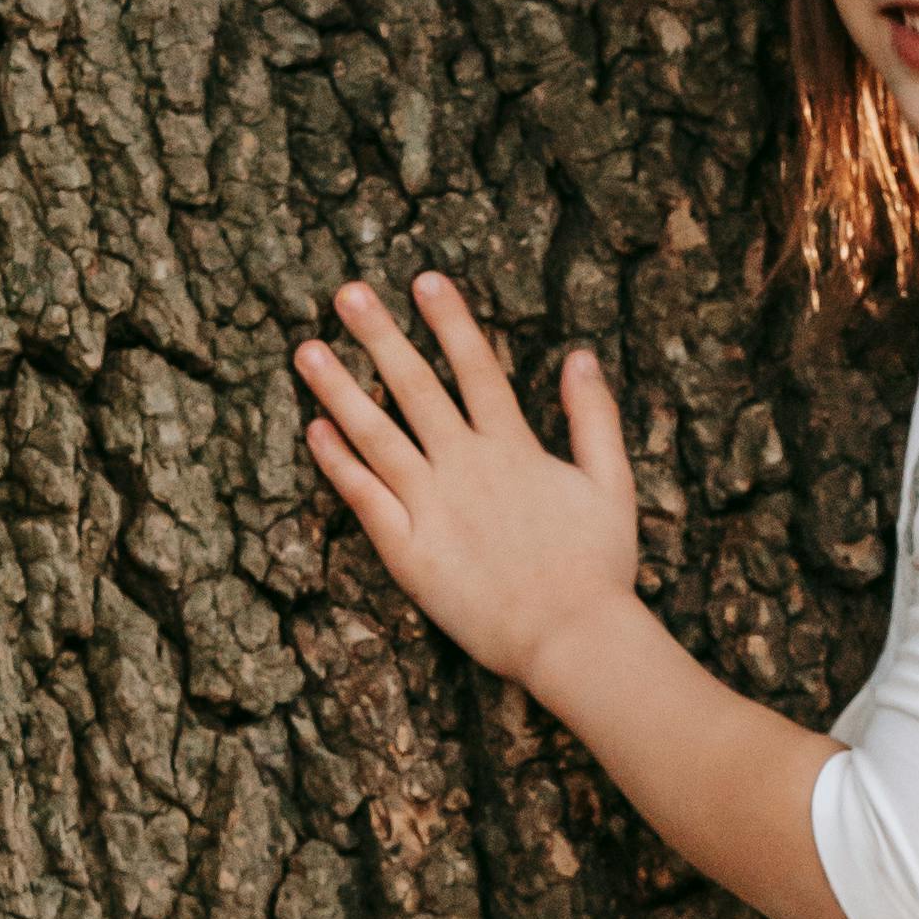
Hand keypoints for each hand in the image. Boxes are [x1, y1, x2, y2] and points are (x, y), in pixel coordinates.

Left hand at [295, 269, 639, 691]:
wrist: (572, 639)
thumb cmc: (599, 568)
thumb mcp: (611, 484)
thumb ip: (593, 418)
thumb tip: (581, 357)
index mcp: (515, 449)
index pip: (476, 367)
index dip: (449, 320)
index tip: (423, 279)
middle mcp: (467, 467)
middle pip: (415, 388)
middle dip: (380, 335)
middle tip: (346, 293)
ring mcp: (433, 507)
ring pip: (377, 435)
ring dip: (340, 390)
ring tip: (306, 351)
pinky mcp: (409, 552)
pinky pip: (365, 499)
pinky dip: (339, 464)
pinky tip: (315, 431)